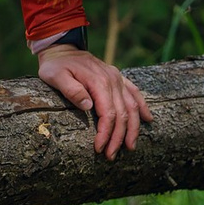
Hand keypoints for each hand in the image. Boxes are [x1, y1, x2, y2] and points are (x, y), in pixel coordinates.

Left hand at [37, 46, 151, 158]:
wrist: (61, 49)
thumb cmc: (55, 66)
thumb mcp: (55, 76)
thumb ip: (71, 90)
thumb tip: (89, 106)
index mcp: (98, 82)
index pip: (108, 113)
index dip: (106, 133)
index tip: (99, 148)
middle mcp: (112, 80)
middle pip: (122, 114)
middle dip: (118, 137)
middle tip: (111, 155)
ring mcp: (117, 78)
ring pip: (132, 106)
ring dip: (133, 129)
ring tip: (129, 147)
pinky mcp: (118, 78)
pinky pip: (134, 93)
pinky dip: (142, 107)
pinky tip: (148, 120)